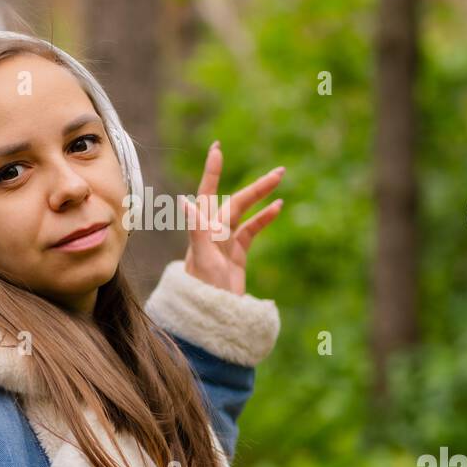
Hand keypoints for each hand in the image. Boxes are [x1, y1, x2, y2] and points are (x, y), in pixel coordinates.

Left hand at [179, 140, 284, 295]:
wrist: (209, 318)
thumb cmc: (202, 290)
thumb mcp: (203, 259)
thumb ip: (197, 230)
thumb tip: (185, 200)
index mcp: (204, 229)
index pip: (208, 194)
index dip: (212, 171)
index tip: (217, 149)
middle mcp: (213, 232)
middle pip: (236, 201)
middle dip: (257, 187)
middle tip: (280, 171)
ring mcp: (225, 243)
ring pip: (245, 213)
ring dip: (262, 197)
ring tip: (280, 180)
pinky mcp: (236, 255)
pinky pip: (251, 231)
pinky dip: (264, 218)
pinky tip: (278, 207)